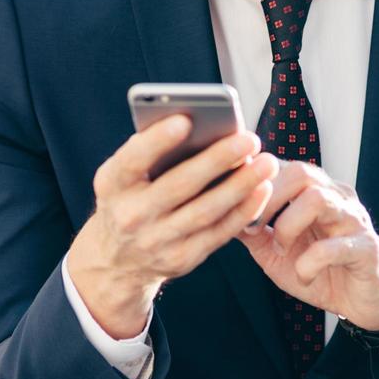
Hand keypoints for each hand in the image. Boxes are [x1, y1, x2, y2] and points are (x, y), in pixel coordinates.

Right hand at [67, 114, 279, 337]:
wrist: (118, 258)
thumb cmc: (128, 198)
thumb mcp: (122, 175)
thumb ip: (148, 151)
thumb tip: (195, 123)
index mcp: (112, 185)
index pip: (132, 160)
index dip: (157, 140)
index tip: (186, 119)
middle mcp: (131, 216)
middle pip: (178, 185)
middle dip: (217, 161)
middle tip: (248, 139)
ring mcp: (156, 241)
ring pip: (205, 211)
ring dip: (240, 186)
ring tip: (266, 163)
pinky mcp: (181, 259)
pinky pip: (219, 233)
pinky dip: (243, 210)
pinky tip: (262, 189)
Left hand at [236, 160, 378, 330]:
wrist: (365, 302)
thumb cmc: (320, 270)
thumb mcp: (275, 253)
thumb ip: (251, 231)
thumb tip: (215, 212)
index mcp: (312, 192)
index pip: (281, 165)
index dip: (252, 179)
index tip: (230, 201)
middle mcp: (335, 197)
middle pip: (301, 172)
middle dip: (268, 198)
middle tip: (251, 227)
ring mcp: (354, 220)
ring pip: (319, 199)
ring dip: (289, 225)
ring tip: (279, 247)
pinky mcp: (367, 248)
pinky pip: (336, 246)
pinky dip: (311, 262)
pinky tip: (303, 275)